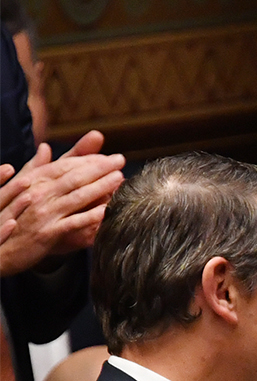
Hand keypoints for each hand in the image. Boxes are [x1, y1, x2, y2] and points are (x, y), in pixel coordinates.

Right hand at [0, 131, 124, 275]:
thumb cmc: (11, 218)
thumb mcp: (20, 190)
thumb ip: (36, 168)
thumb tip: (45, 148)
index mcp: (33, 182)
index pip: (64, 166)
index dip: (87, 160)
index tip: (107, 156)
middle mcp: (38, 194)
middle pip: (74, 177)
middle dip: (99, 167)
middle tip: (120, 160)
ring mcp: (43, 213)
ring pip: (77, 196)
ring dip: (100, 187)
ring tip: (120, 179)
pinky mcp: (47, 233)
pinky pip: (74, 222)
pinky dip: (91, 216)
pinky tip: (108, 211)